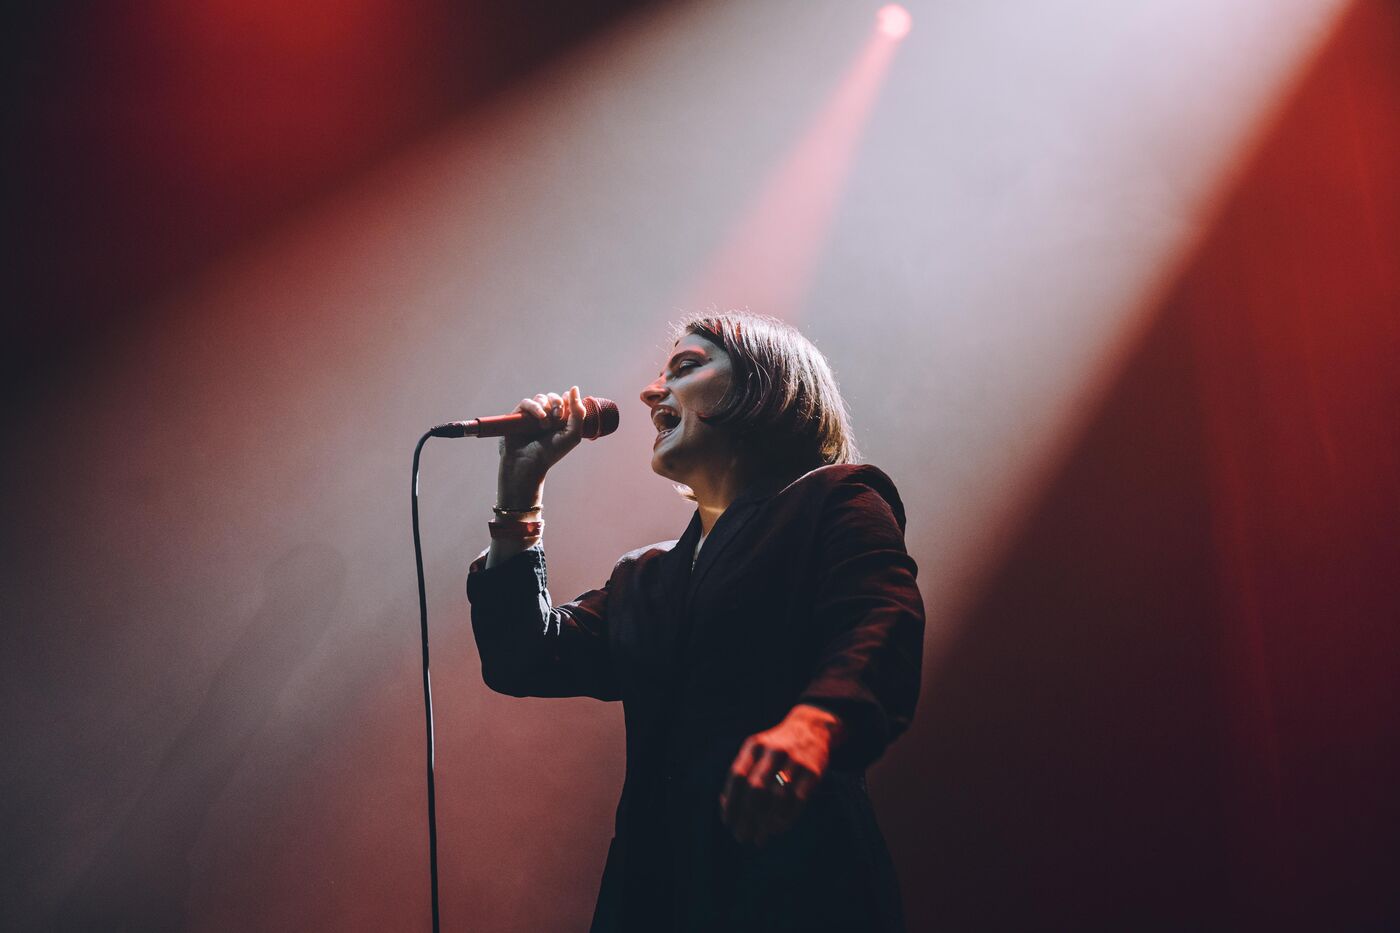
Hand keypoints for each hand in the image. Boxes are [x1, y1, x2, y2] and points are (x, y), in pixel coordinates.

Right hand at [497, 386, 588, 492]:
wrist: (529, 463)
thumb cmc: (551, 452)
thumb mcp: (573, 434)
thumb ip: (578, 412)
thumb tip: (574, 388)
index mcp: (561, 420)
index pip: (567, 401)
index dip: (569, 400)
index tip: (568, 408)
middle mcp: (547, 416)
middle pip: (554, 397)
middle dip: (557, 402)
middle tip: (558, 415)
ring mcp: (533, 415)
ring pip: (541, 398)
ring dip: (546, 407)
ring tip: (546, 423)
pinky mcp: (519, 415)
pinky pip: (527, 402)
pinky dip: (534, 407)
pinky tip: (539, 417)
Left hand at [719, 704, 842, 846]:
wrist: (812, 728)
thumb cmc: (776, 748)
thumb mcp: (756, 749)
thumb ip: (742, 773)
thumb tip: (725, 806)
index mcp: (754, 746)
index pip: (737, 776)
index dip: (731, 802)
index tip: (728, 823)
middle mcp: (773, 751)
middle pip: (756, 789)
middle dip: (747, 817)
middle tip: (742, 837)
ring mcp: (795, 760)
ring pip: (777, 797)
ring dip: (765, 822)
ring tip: (759, 839)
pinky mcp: (813, 771)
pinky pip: (798, 800)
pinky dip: (786, 818)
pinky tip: (777, 829)